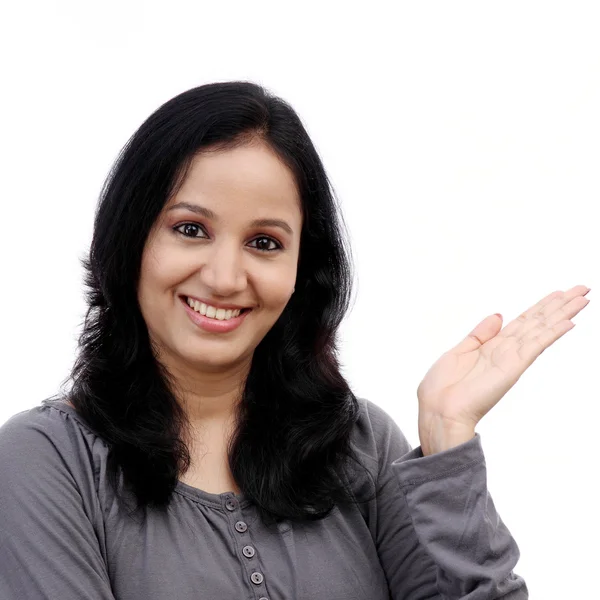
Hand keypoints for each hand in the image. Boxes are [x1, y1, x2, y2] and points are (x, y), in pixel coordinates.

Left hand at [417, 284, 590, 454]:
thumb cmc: (443, 387)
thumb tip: (498, 315)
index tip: (560, 293)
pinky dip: (551, 333)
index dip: (542, 306)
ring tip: (583, 298)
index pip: (524, 321)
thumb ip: (480, 333)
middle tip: (583, 289)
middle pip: (538, 322)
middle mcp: (506, 350)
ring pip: (542, 329)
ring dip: (563, 313)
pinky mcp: (512, 367)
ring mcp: (511, 358)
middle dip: (560, 305)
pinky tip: (568, 322)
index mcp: (492, 345)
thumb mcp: (460, 350)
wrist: (439, 410)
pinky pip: (535, 346)